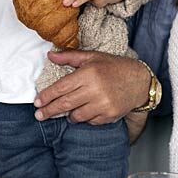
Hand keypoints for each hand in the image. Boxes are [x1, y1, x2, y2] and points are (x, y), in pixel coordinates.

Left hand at [33, 51, 149, 123]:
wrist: (140, 81)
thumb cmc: (114, 67)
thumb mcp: (93, 57)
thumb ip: (70, 57)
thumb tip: (50, 56)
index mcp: (89, 73)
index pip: (61, 87)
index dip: (47, 96)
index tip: (37, 102)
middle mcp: (95, 89)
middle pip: (65, 104)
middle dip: (49, 111)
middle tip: (39, 115)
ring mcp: (103, 104)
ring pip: (76, 115)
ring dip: (68, 115)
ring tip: (65, 112)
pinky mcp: (109, 115)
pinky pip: (89, 121)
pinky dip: (85, 118)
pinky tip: (85, 111)